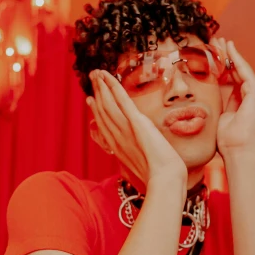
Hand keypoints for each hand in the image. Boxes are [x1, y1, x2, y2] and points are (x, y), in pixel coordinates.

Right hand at [87, 70, 186, 186]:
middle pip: (103, 112)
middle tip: (92, 79)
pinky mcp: (136, 122)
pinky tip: (108, 76)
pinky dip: (113, 87)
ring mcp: (125, 129)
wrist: (164, 180)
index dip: (96, 111)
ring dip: (102, 86)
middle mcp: (117, 137)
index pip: (104, 126)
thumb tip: (140, 161)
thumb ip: (137, 160)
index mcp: (118, 148)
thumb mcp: (143, 169)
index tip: (91, 99)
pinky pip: (122, 101)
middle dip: (97, 93)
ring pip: (109, 104)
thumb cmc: (158, 179)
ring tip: (96, 73)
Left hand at [211, 38, 254, 154]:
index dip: (224, 68)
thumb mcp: (222, 119)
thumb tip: (215, 97)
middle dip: (228, 57)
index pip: (234, 81)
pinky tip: (229, 47)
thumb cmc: (230, 142)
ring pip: (242, 69)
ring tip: (220, 40)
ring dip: (231, 54)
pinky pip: (245, 70)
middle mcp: (254, 97)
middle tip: (217, 42)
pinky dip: (237, 58)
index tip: (214, 56)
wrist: (240, 152)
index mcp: (246, 104)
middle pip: (239, 72)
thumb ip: (224, 106)